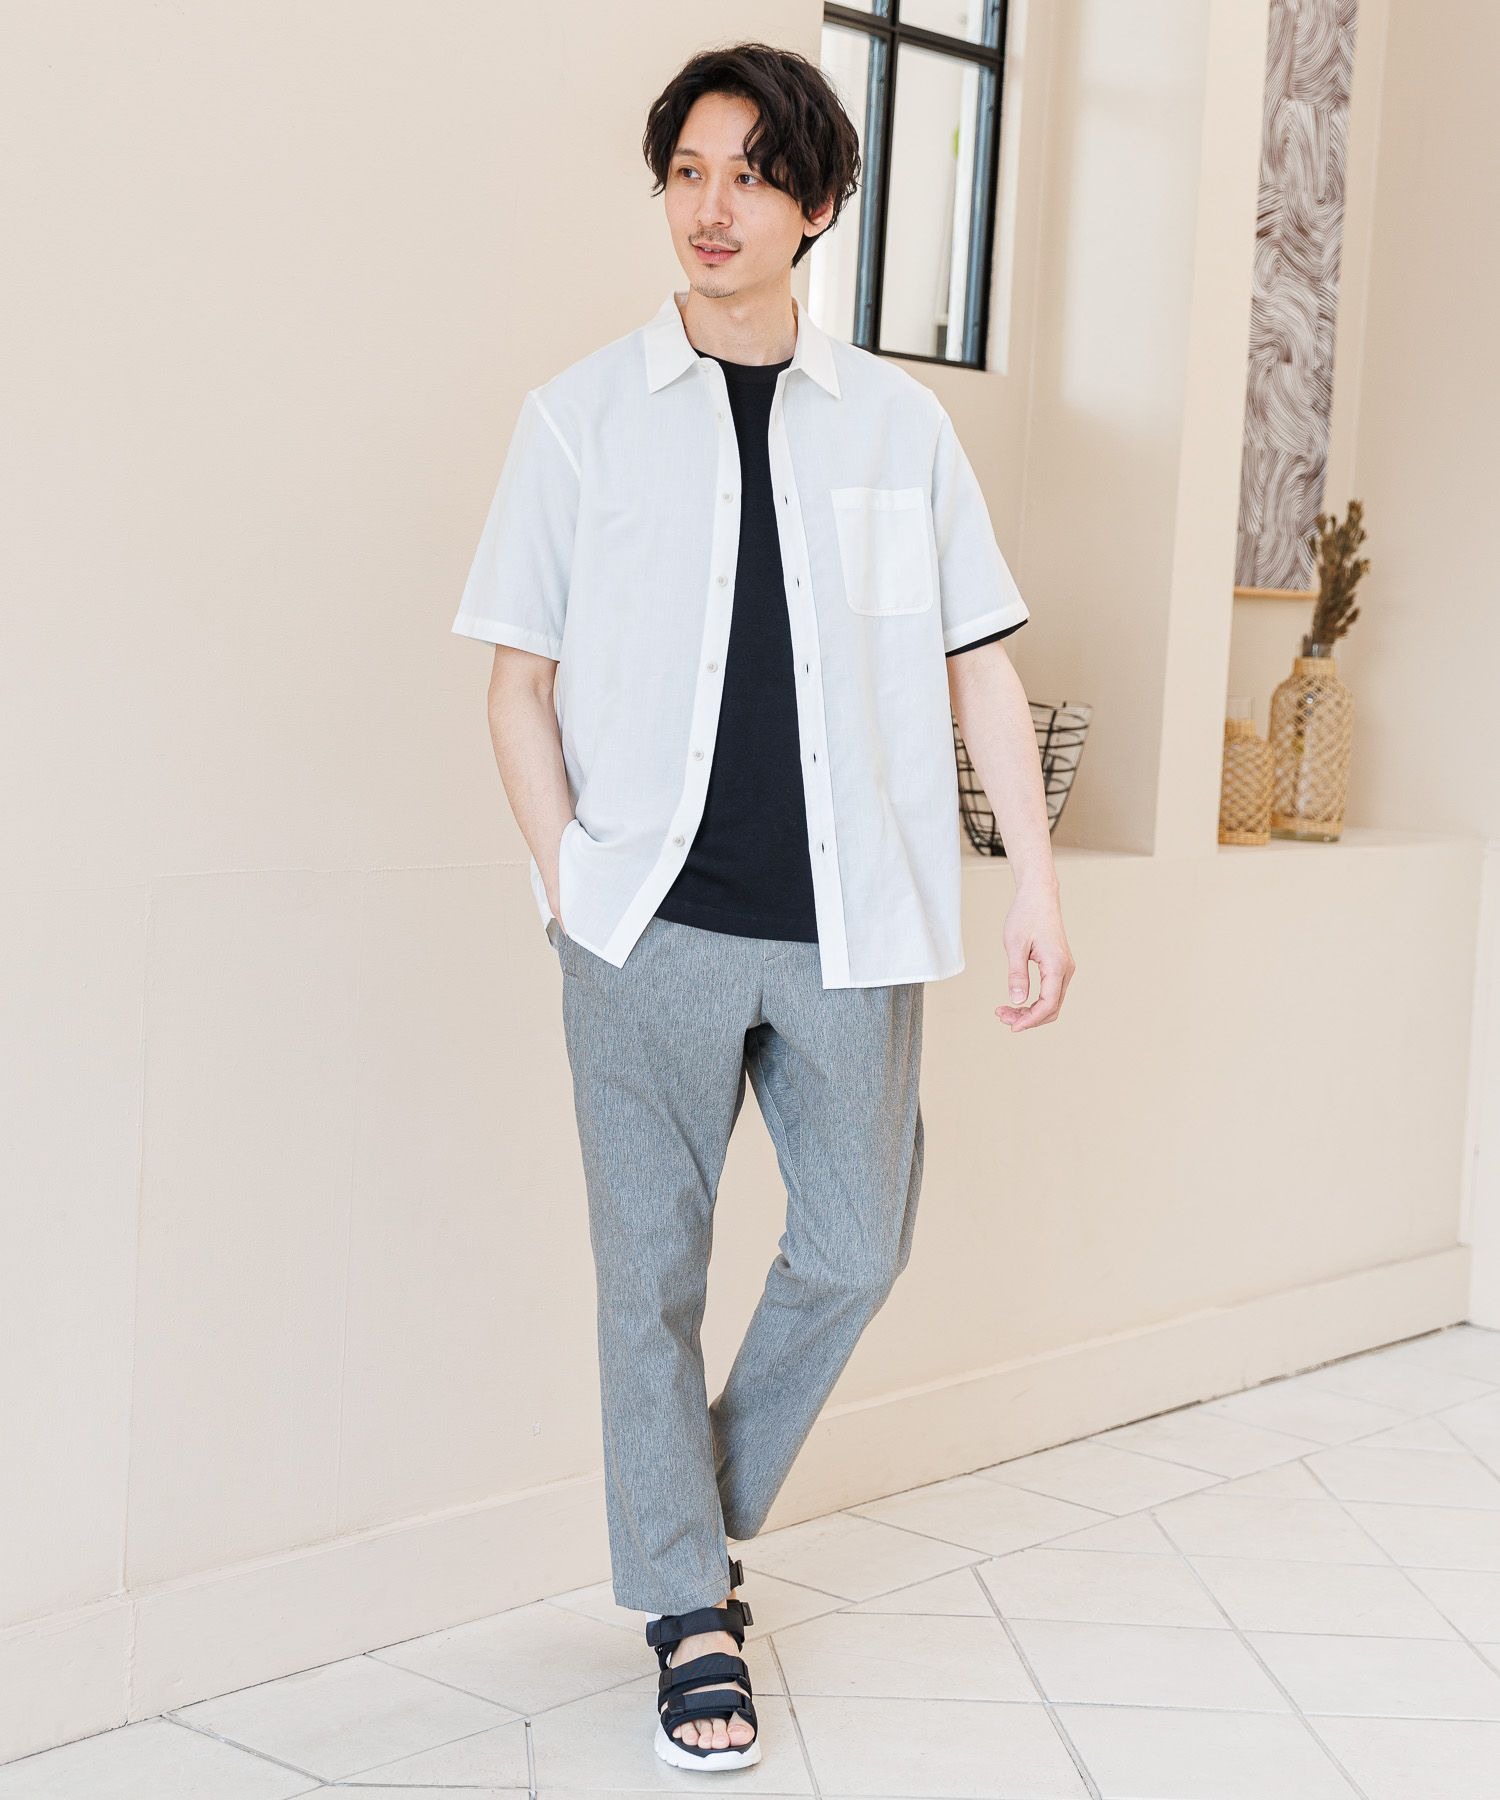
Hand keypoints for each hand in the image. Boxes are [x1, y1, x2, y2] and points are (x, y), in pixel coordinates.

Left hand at [995, 885, 1074, 1030]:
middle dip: (1028, 1018)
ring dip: (1031, 1011)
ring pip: (1052, 1002)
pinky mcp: (1059, 966)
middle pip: (1052, 1008)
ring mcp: (1064, 968)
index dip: (1031, 1020)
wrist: (1039, 896)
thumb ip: (1017, 974)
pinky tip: (1017, 1001)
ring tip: (1004, 1011)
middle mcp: (1065, 969)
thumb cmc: (1026, 916)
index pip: (1048, 1004)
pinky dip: (1035, 1001)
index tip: (1012, 1026)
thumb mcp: (1015, 945)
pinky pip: (1050, 992)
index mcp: (1057, 965)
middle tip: (1001, 1016)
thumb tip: (1017, 1000)